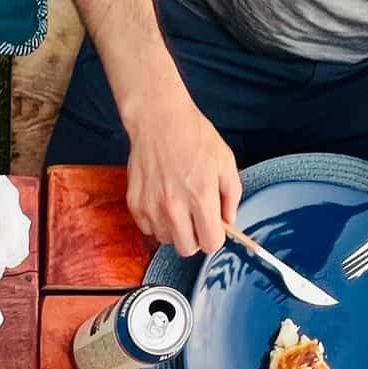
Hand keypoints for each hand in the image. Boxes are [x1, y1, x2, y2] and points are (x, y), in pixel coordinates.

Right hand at [123, 93, 241, 256]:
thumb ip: (232, 196)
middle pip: (187, 249)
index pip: (211, 243)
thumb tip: (228, 221)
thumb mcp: (226, 162)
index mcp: (201, 197)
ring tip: (177, 206)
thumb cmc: (194, 137)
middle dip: (195, 238)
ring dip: (174, 230)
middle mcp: (175, 206)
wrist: (159, 119)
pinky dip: (156, 222)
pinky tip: (162, 201)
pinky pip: (148, 229)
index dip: (215, 237)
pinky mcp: (135, 204)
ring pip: (166, 240)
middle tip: (196, 220)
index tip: (213, 227)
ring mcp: (151, 206)